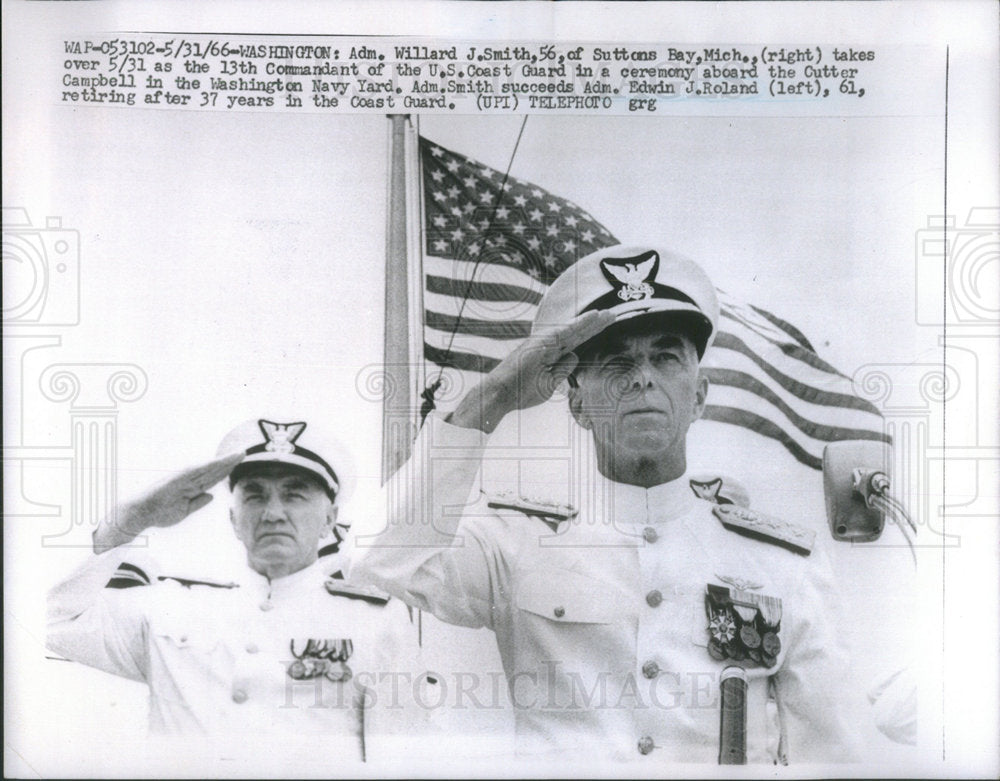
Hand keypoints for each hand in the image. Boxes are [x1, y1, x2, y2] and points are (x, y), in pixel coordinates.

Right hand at [94, 452, 244, 552]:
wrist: (141, 514)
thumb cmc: (160, 512)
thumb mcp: (185, 511)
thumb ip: (198, 502)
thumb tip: (212, 495)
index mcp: (192, 487)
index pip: (213, 477)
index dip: (227, 470)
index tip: (239, 463)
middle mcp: (190, 480)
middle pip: (214, 470)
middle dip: (229, 462)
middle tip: (243, 452)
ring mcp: (184, 478)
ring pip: (208, 468)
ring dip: (223, 461)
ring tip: (237, 454)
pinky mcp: (177, 479)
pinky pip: (195, 471)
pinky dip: (207, 466)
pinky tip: (219, 462)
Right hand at [448, 310, 614, 432]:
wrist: (501, 394)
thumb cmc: (522, 390)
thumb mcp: (550, 383)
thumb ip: (563, 369)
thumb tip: (575, 355)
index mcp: (552, 355)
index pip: (576, 342)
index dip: (591, 333)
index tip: (607, 325)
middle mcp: (549, 345)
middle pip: (577, 333)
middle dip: (595, 325)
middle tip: (613, 315)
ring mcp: (545, 342)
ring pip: (573, 329)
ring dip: (591, 321)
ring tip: (608, 314)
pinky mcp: (542, 342)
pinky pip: (565, 331)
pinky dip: (579, 323)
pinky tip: (592, 317)